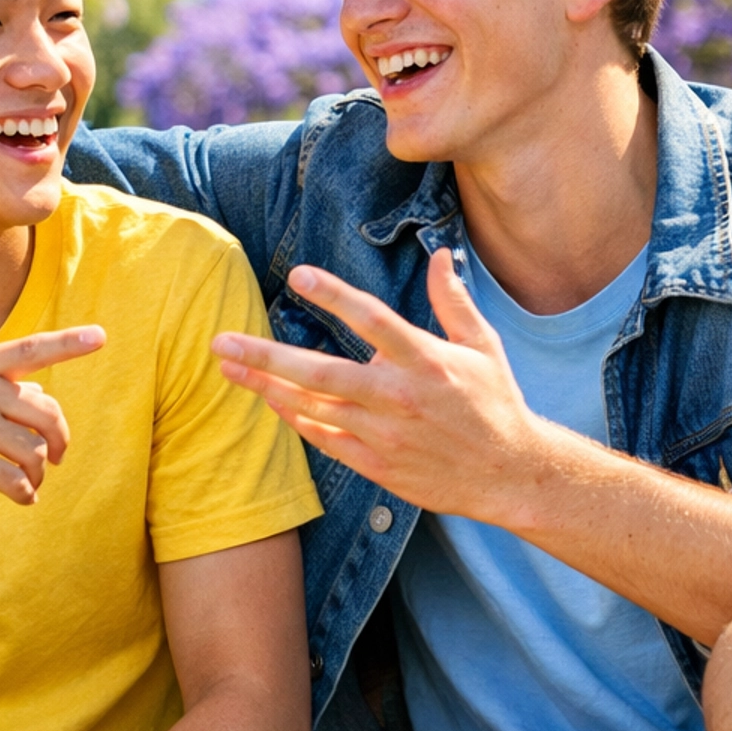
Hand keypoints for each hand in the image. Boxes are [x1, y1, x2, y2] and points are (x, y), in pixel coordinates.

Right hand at [0, 327, 104, 504]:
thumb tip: (38, 393)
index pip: (30, 349)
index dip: (68, 343)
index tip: (101, 337)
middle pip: (46, 411)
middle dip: (59, 438)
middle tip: (56, 458)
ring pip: (34, 450)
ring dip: (38, 473)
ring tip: (29, 484)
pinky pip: (16, 480)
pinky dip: (25, 493)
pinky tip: (21, 498)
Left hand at [212, 250, 538, 520]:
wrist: (509, 474)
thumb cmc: (496, 403)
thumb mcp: (483, 345)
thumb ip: (453, 301)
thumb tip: (442, 255)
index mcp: (425, 360)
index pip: (372, 319)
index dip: (334, 295)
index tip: (297, 275)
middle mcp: (399, 395)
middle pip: (321, 371)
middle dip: (266, 355)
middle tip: (222, 341)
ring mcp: (384, 434)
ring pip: (313, 407)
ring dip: (267, 386)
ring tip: (230, 369)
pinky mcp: (378, 465)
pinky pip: (325, 439)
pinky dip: (296, 420)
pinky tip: (270, 401)